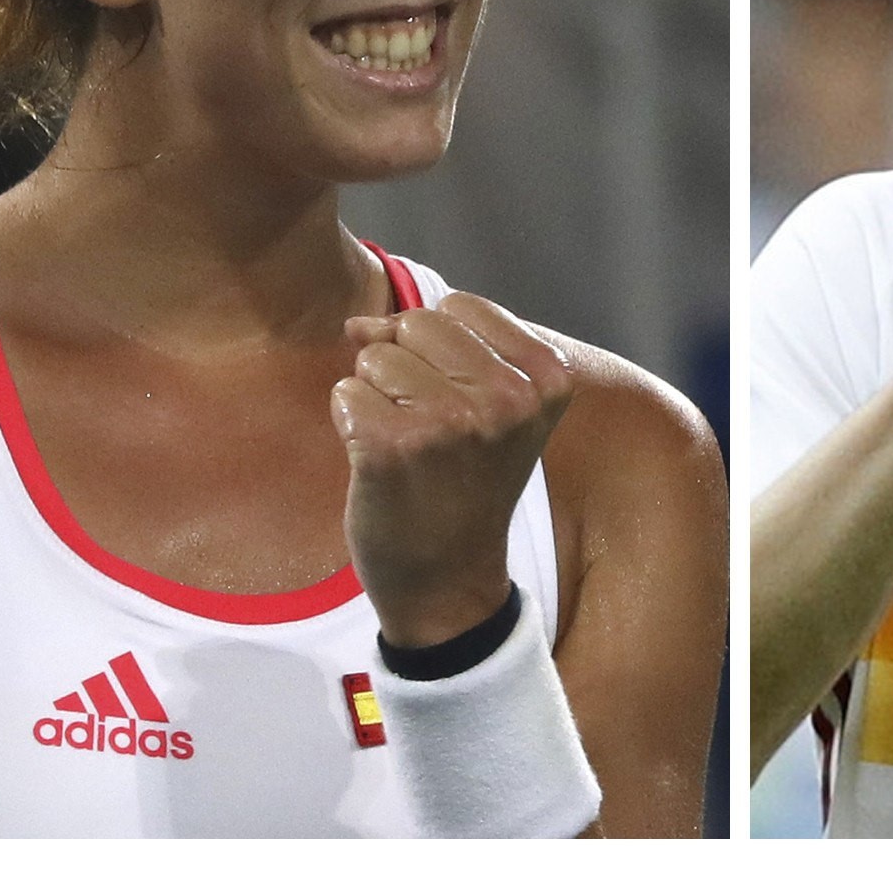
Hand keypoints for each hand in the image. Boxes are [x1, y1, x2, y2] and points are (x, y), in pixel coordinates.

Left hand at [331, 292, 575, 648]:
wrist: (448, 585)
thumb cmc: (465, 483)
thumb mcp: (485, 404)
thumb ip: (438, 345)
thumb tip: (357, 322)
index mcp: (547, 377)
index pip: (459, 306)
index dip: (442, 350)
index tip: (463, 408)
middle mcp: (508, 396)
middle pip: (417, 323)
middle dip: (407, 366)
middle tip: (431, 435)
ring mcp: (451, 422)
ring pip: (375, 355)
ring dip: (377, 397)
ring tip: (409, 450)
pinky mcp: (394, 446)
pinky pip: (345, 393)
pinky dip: (350, 423)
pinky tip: (378, 466)